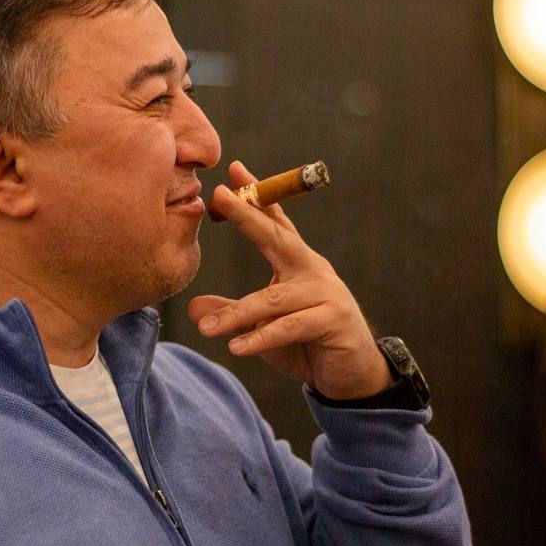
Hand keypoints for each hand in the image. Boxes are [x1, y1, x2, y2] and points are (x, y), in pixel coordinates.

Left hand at [188, 161, 391, 400]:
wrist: (351, 375)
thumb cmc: (307, 343)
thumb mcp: (264, 327)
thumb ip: (234, 313)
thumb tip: (194, 308)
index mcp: (298, 263)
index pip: (276, 224)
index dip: (256, 197)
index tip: (234, 170)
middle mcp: (313, 271)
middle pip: (278, 238)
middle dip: (249, 216)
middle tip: (221, 197)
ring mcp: (327, 294)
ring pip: (274, 299)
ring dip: (238, 314)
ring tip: (206, 328)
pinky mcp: (335, 322)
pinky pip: (291, 327)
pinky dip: (262, 338)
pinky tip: (237, 347)